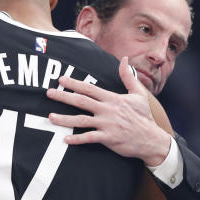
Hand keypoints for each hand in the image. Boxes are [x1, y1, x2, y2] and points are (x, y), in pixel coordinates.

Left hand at [46, 57, 171, 165]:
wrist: (151, 138)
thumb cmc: (144, 116)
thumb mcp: (138, 94)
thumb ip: (128, 76)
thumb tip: (123, 59)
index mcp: (113, 98)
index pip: (90, 88)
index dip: (74, 83)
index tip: (61, 79)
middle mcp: (108, 110)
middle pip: (81, 101)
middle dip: (63, 96)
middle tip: (49, 93)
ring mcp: (107, 125)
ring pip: (81, 120)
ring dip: (64, 119)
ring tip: (50, 117)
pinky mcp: (108, 138)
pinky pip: (89, 138)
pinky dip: (77, 139)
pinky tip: (65, 139)